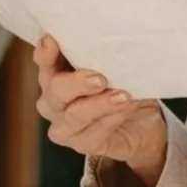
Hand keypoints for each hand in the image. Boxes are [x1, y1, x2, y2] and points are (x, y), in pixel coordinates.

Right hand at [33, 35, 167, 186]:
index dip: (45, 54)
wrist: (142, 124)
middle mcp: (52, 101)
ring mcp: (64, 126)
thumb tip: (109, 43)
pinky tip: (127, 109)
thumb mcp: (115, 67)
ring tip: (123, 96)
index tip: (52, 41)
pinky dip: (112, 118)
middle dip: (77, 83)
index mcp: (55, 75)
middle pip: (56, 91)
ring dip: (100, 104)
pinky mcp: (81, 144)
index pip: (44, 62)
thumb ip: (103, 57)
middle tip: (101, 79)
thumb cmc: (123, 87)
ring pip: (75, 115)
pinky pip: (94, 132)